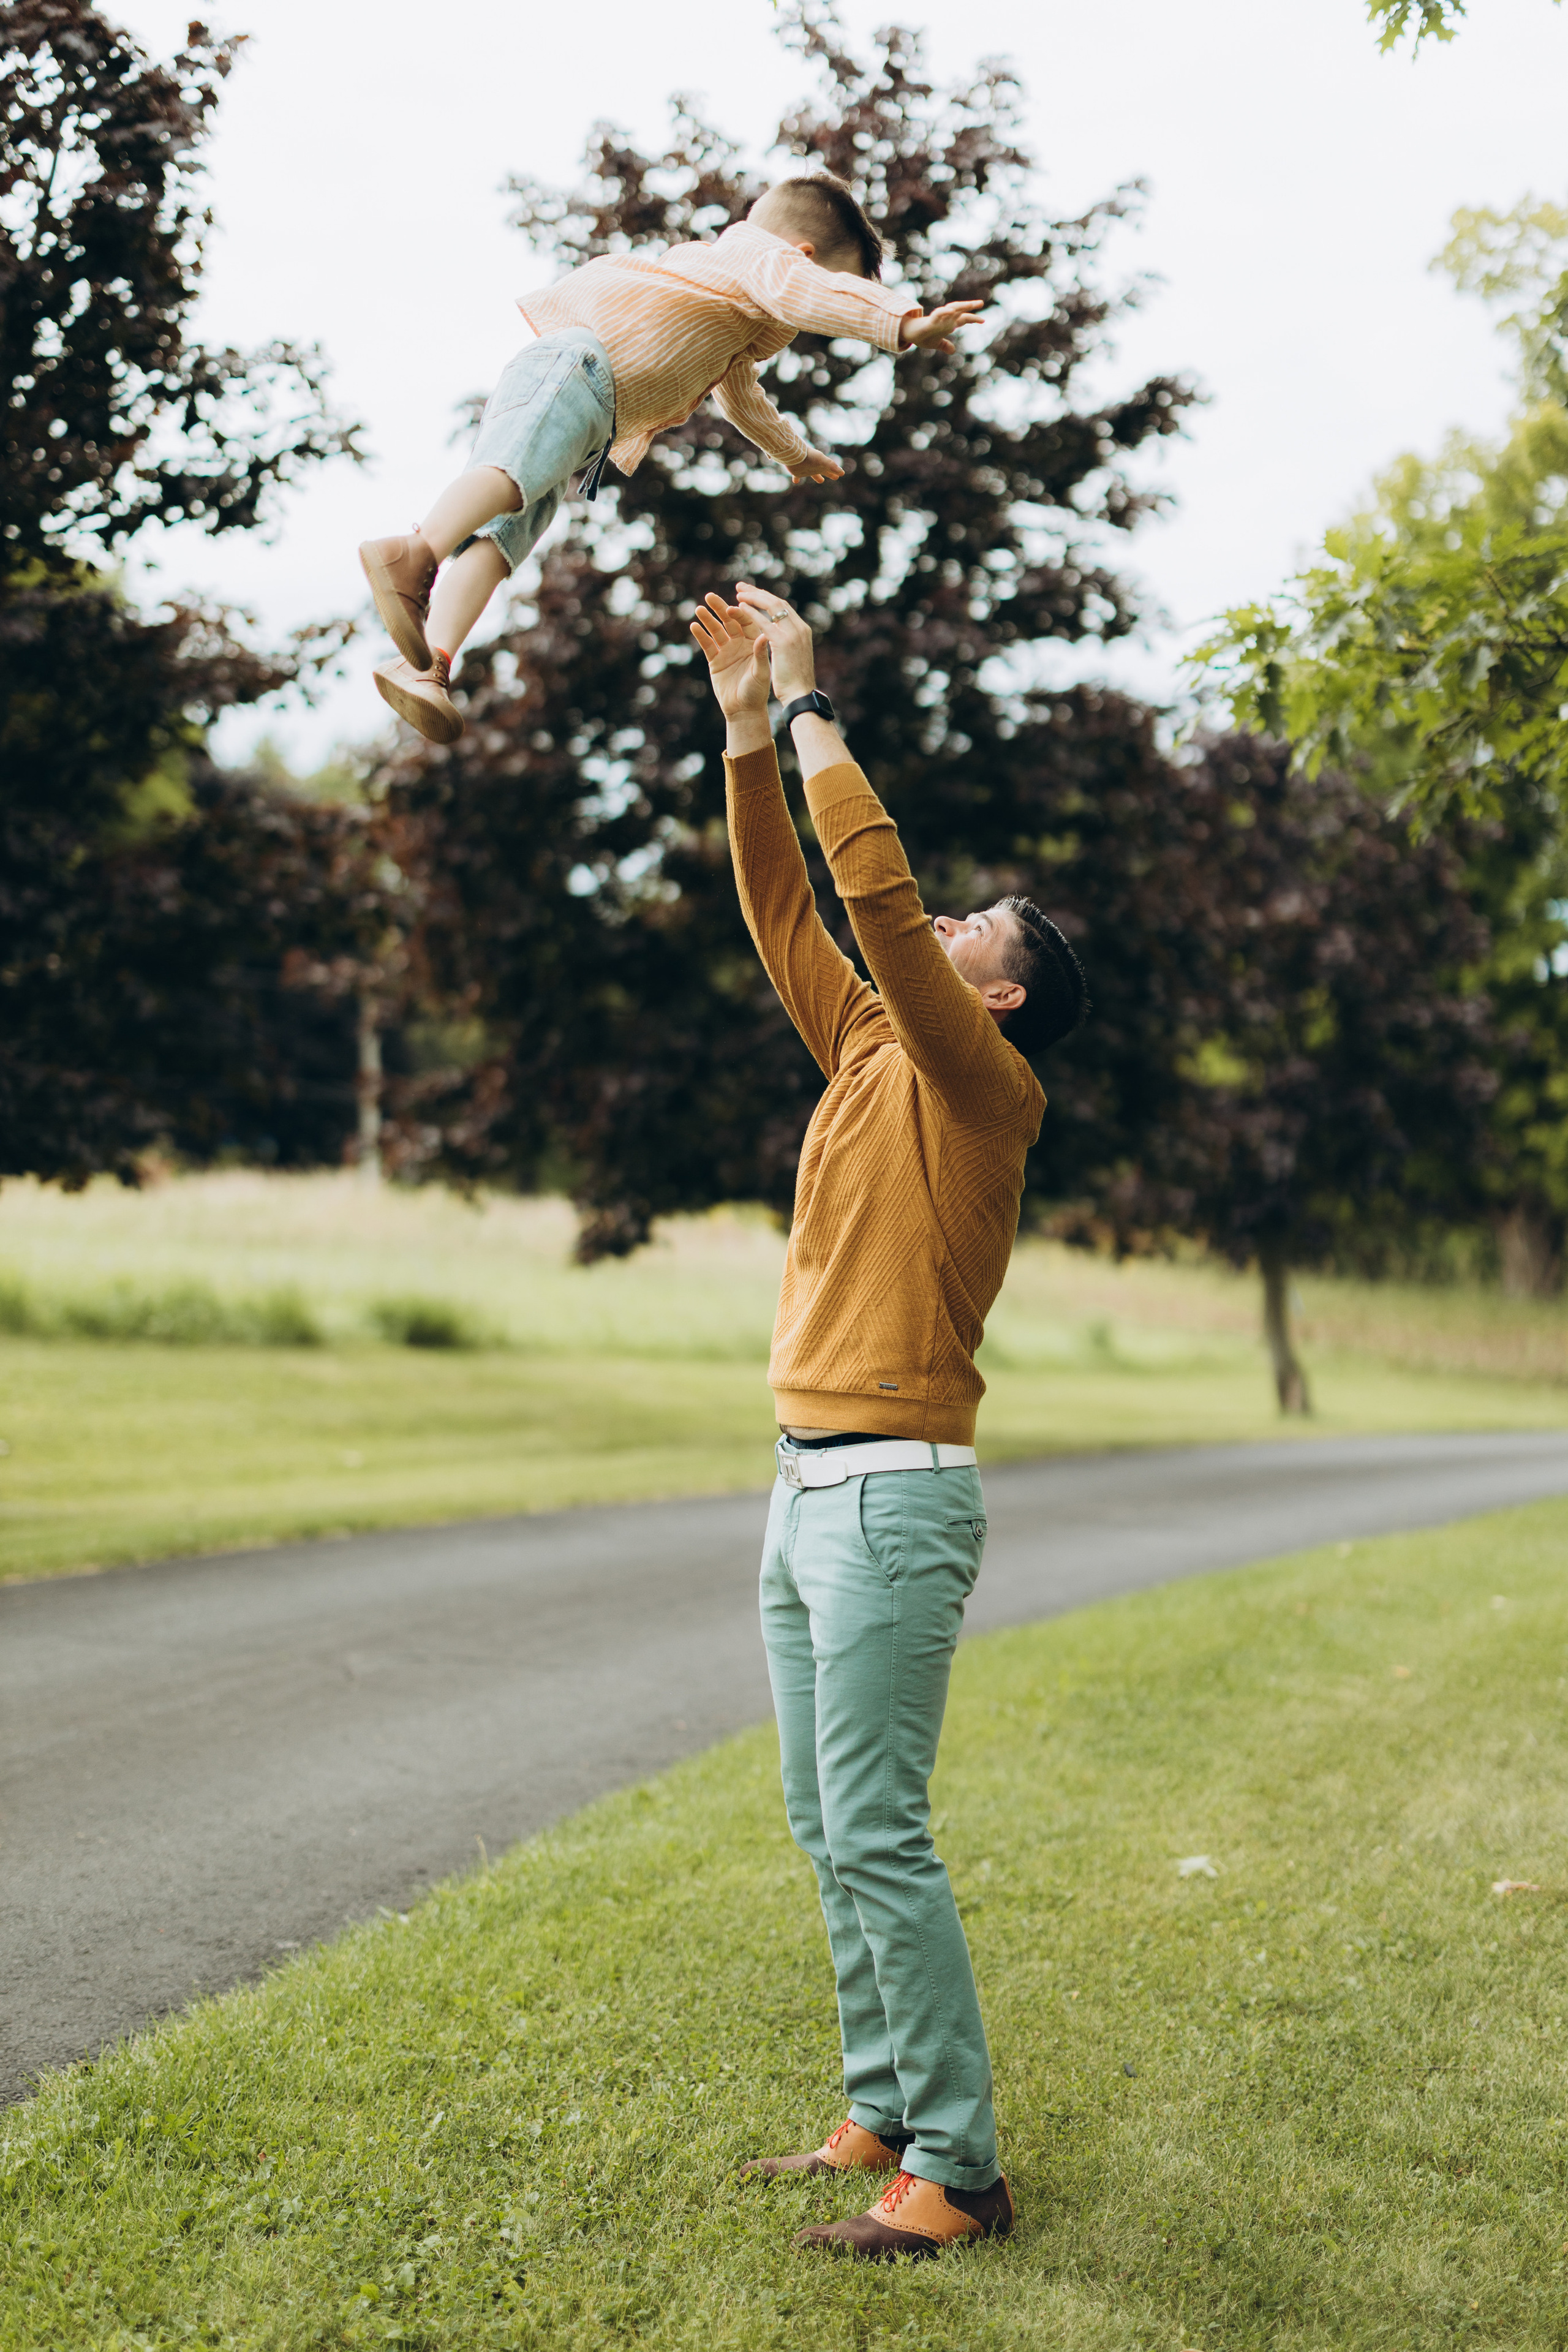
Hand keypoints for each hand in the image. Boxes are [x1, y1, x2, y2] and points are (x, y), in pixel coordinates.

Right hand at [689, 593, 768, 722]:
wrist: (743, 710)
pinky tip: (694, 626)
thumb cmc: (757, 692)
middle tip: (710, 596)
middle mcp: (740, 643)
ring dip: (707, 619)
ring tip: (699, 609)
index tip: (732, 605)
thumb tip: (764, 633)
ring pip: (716, 631)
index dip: (739, 613)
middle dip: (720, 609)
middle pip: (729, 621)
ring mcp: (726, 650)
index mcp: (754, 642)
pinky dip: (700, 635)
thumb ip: (760, 653)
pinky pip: (707, 645)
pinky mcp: (715, 660)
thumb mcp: (761, 672)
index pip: (746, 622)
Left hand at [733, 583, 815, 703]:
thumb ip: (786, 643)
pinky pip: (763, 622)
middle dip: (758, 593)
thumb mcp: (792, 658)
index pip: (783, 608)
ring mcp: (792, 634)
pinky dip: (751, 613)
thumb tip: (778, 638)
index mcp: (801, 631)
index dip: (766, 599)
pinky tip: (738, 607)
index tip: (753, 594)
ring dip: (753, 597)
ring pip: (771, 606)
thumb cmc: (796, 682)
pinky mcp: (782, 642)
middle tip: (741, 586)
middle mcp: (798, 628)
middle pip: (776, 602)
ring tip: (737, 593)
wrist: (801, 696)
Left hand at [790, 446, 843, 484]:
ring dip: (817, 477)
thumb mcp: (822, 461)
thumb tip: (842, 473)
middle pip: (823, 471)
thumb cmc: (809, 457)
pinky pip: (796, 476)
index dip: (835, 472)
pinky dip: (796, 479)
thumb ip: (832, 466)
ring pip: (813, 474)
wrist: (795, 454)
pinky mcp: (796, 472)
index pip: (830, 469)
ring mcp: (805, 469)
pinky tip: (795, 482)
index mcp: (820, 465)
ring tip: (821, 481)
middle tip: (835, 477)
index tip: (840, 475)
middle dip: (829, 474)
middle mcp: (814, 467)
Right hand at [899, 298, 985, 354]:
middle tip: (981, 303)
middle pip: (960, 310)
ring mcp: (938, 319)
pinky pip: (938, 315)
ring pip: (951, 309)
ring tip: (971, 304)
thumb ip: (945, 345)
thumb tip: (952, 350)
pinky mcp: (930, 321)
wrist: (909, 334)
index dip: (973, 319)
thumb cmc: (923, 336)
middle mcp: (945, 319)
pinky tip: (951, 310)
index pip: (963, 319)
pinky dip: (945, 312)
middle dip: (970, 307)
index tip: (983, 320)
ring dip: (961, 306)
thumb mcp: (936, 343)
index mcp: (948, 324)